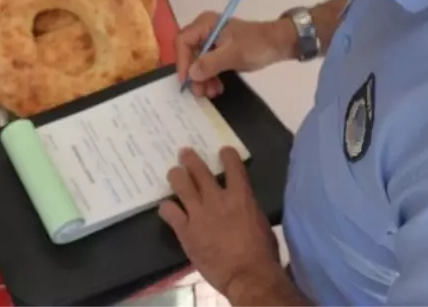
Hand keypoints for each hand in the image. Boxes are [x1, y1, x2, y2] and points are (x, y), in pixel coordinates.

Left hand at [160, 148, 280, 297]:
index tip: (223, 151)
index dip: (227, 155)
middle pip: (199, 170)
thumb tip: (242, 207)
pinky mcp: (186, 231)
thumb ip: (247, 209)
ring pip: (181, 184)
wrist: (247, 276)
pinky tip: (166, 209)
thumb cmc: (261, 253)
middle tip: (185, 153)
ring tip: (173, 173)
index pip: (233, 165)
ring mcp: (199, 214)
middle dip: (190, 159)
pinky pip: (170, 213)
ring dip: (176, 175)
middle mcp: (217, 199)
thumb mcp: (260, 222)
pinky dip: (167, 208)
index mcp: (240, 196)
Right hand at [175, 12, 294, 97]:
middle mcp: (205, 30)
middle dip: (193, 73)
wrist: (279, 43)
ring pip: (197, 62)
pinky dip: (210, 77)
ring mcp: (212, 41)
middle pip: (188, 53)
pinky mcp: (219, 51)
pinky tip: (216, 88)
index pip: (183, 41)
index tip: (187, 80)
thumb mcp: (233, 54)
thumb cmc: (257, 44)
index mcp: (206, 24)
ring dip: (202, 78)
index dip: (182, 61)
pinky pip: (207, 65)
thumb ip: (211, 63)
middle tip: (199, 91)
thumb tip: (191, 73)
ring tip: (211, 92)